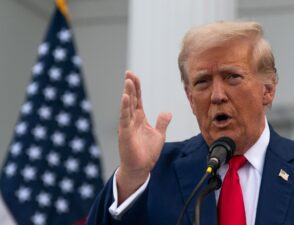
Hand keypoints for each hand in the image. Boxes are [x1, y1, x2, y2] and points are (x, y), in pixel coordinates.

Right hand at [116, 71, 171, 201]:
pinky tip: (125, 97)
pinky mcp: (125, 133)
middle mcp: (131, 120)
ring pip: (127, 106)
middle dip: (130, 86)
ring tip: (128, 81)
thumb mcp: (159, 135)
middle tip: (129, 73)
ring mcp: (127, 126)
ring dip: (128, 93)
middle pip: (131, 99)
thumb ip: (162, 122)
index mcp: (139, 118)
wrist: (140, 168)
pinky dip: (124, 108)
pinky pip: (124, 118)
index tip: (134, 76)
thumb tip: (167, 112)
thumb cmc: (147, 153)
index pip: (137, 99)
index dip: (137, 87)